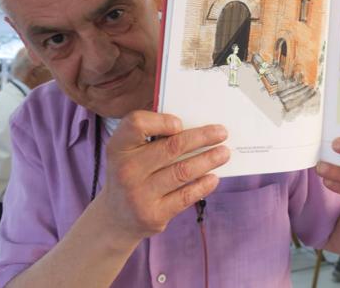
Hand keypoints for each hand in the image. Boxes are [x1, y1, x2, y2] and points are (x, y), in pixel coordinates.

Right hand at [97, 111, 229, 242]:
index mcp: (118, 147)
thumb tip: (194, 125)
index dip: (161, 121)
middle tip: (222, 132)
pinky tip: (213, 177)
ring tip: (224, 153)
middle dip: (202, 137)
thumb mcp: (128, 152)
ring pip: (183, 171)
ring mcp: (139, 194)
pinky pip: (186, 196)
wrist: (115, 218)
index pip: (137, 124)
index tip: (181, 123)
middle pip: (172, 147)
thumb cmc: (131, 173)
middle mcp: (126, 170)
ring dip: (209, 160)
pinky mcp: (153, 214)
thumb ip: (151, 136)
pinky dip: (203, 185)